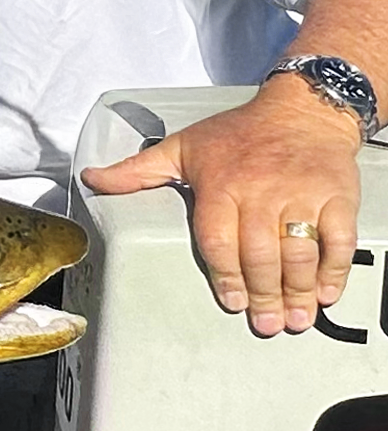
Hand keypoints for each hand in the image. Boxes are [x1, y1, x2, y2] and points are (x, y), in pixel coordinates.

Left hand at [82, 85, 361, 335]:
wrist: (302, 108)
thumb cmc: (239, 133)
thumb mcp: (183, 147)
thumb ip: (137, 171)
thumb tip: (92, 179)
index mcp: (221, 186)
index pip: (219, 241)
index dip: (226, 276)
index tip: (231, 302)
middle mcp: (261, 191)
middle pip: (260, 254)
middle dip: (263, 294)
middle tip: (266, 322)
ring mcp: (301, 194)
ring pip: (298, 252)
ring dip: (297, 291)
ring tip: (294, 318)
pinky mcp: (336, 195)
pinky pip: (338, 239)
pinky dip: (334, 270)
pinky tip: (325, 293)